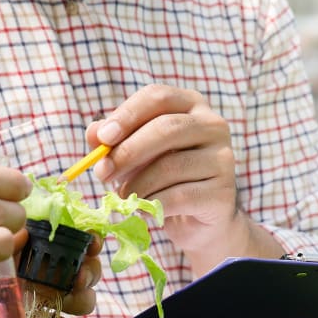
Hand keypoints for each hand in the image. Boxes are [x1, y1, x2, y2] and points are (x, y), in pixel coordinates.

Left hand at [15, 231, 103, 317]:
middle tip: (79, 277)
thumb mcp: (1, 240)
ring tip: (68, 299)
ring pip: (84, 301)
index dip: (93, 243)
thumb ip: (15, 235)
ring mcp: (53, 298)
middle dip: (90, 274)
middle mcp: (59, 272)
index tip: (91, 244)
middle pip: (91, 272)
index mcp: (54, 248)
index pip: (85, 242)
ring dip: (82, 300)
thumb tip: (25, 233)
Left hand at [86, 84, 282, 274]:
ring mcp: (223, 158)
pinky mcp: (223, 191)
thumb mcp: (135, 155)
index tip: (103, 138)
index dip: (127, 115)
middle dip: (128, 152)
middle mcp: (213, 125)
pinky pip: (180, 196)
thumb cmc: (164, 179)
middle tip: (102, 173)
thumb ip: (114, 141)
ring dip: (137, 185)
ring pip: (170, 166)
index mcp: (190, 105)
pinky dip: (153, 205)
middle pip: (166, 128)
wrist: (199, 220)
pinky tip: (143, 211)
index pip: (157, 97)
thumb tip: (93, 133)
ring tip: (123, 198)